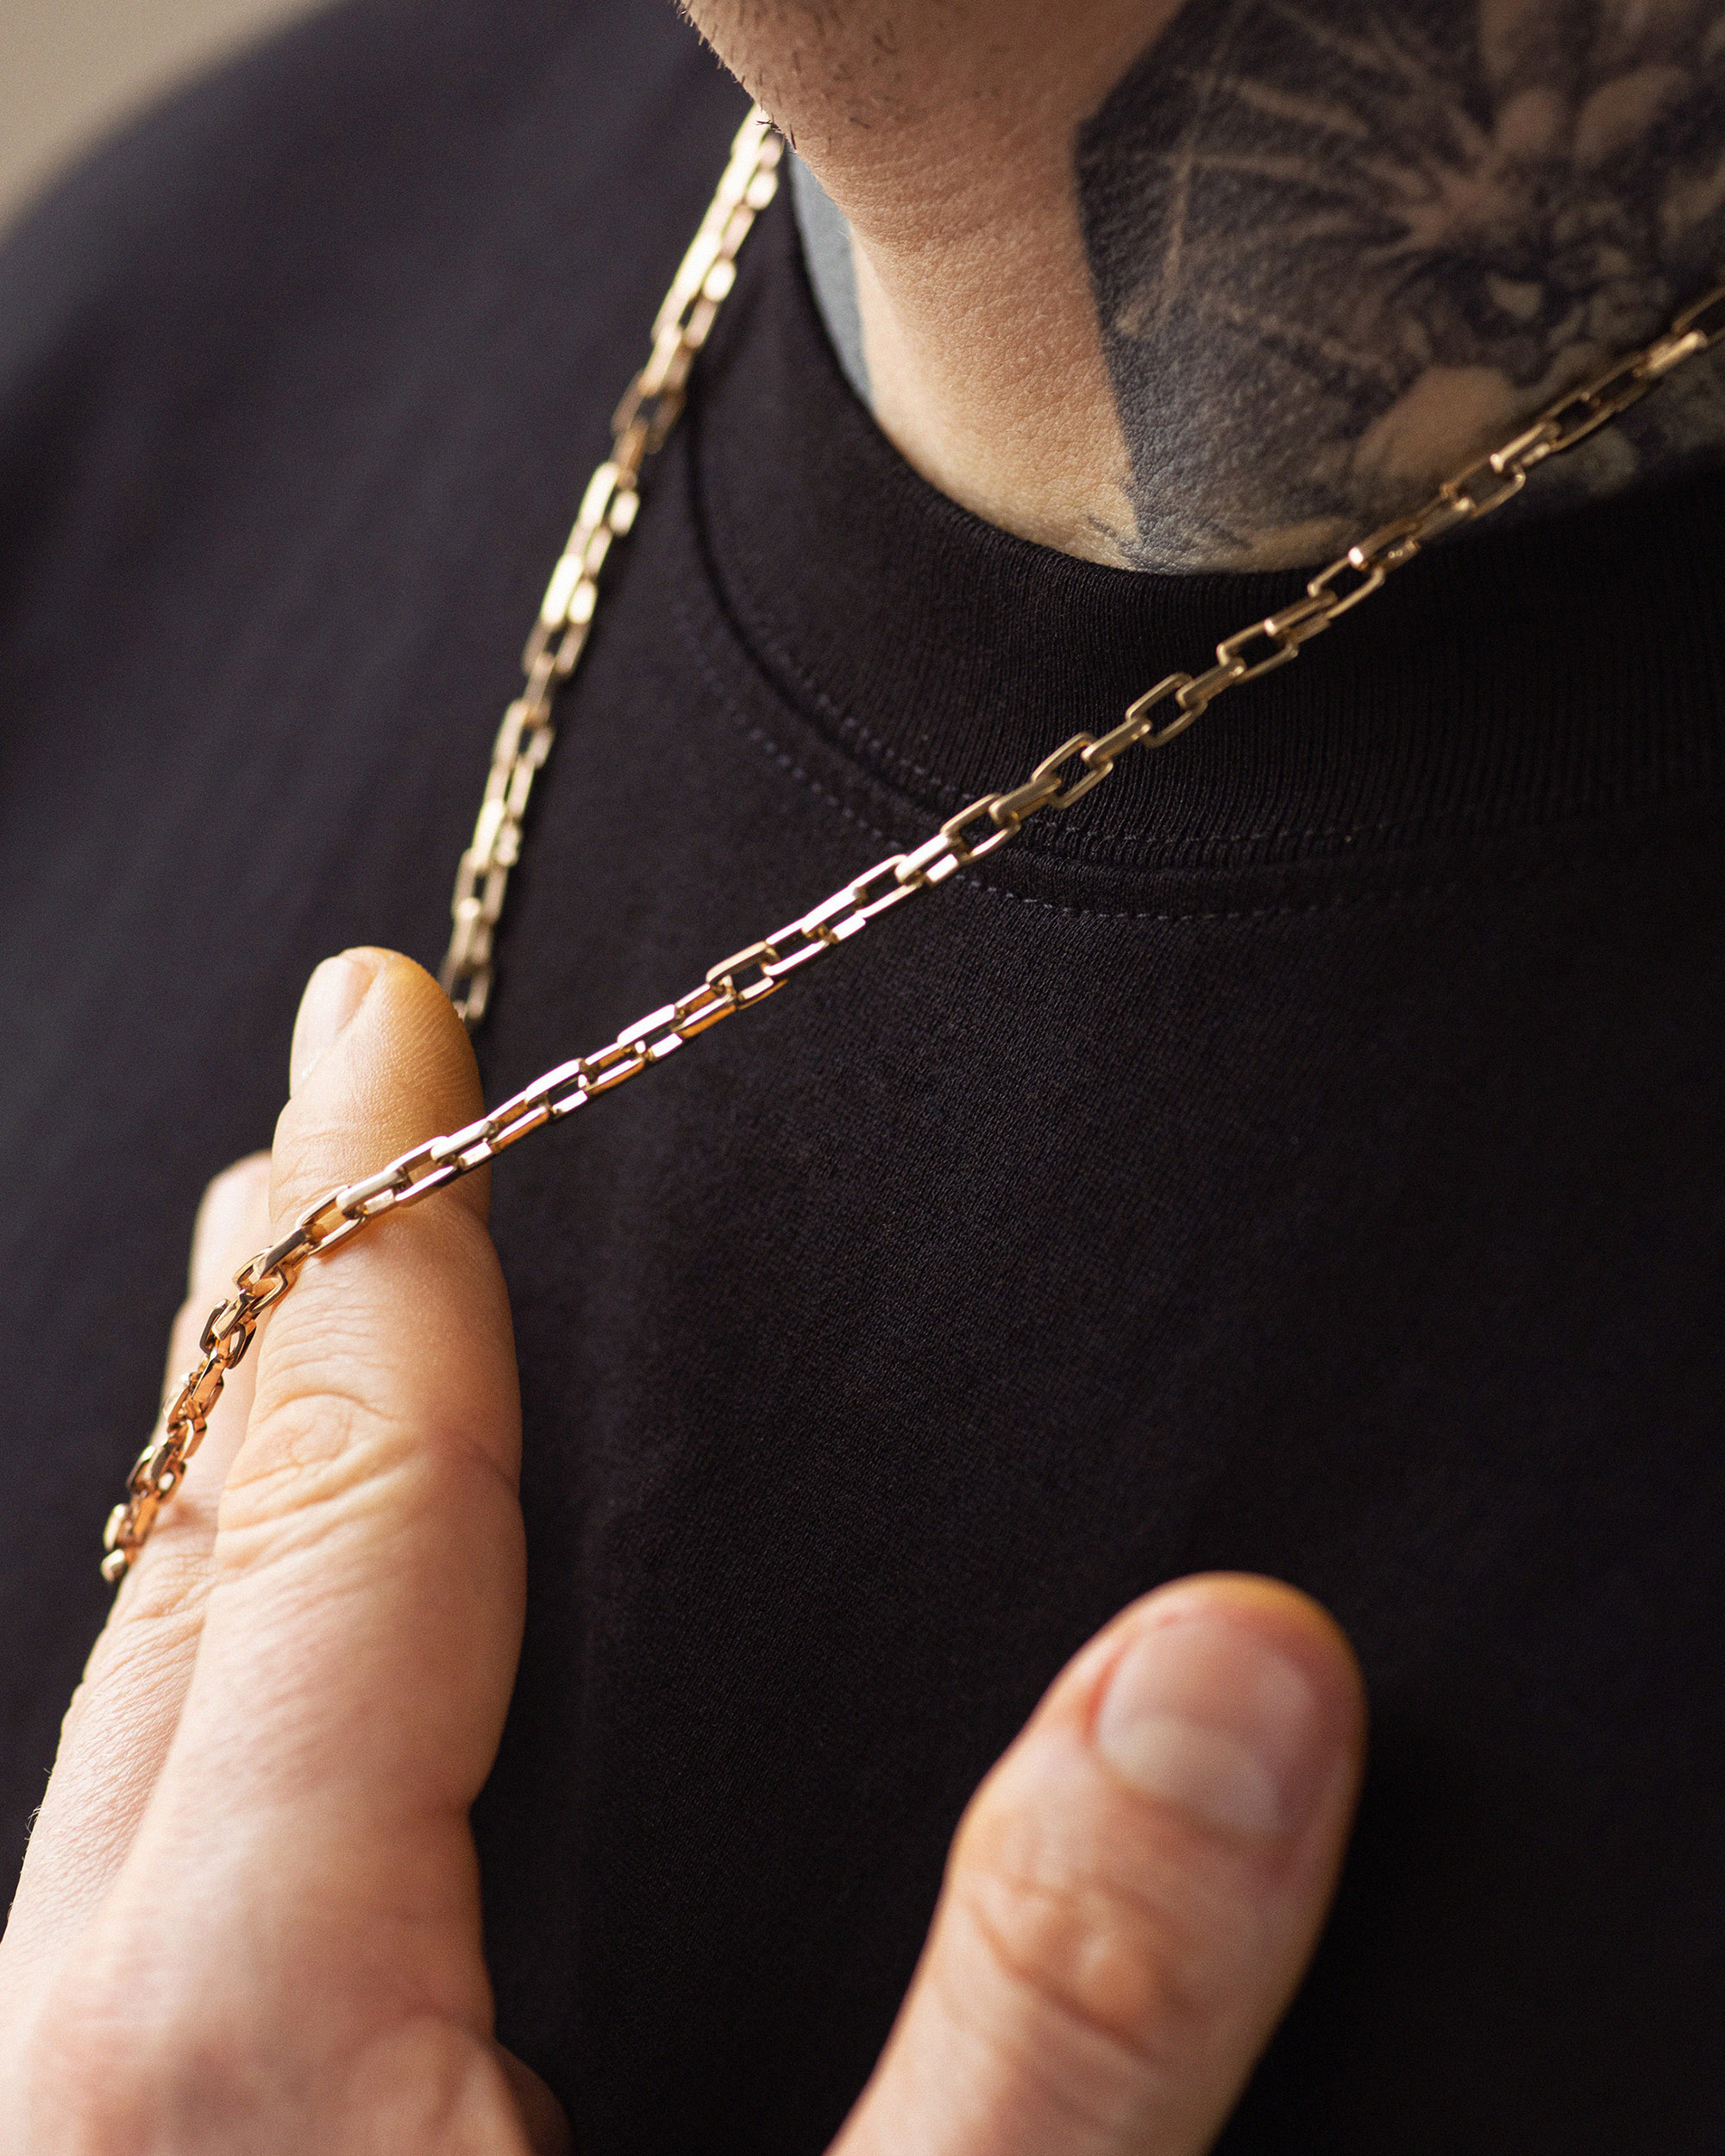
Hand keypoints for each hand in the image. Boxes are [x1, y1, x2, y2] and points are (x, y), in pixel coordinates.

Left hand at [0, 950, 1365, 2154]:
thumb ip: (1060, 2022)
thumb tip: (1234, 1673)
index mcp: (244, 2033)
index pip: (331, 1498)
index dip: (386, 1229)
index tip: (380, 1015)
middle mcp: (91, 2067)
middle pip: (191, 1561)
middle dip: (285, 1306)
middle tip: (342, 1120)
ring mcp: (81, 2150)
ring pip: (141, 1712)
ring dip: (241, 1486)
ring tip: (316, 1347)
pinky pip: (139, 1858)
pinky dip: (228, 1676)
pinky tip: (304, 1712)